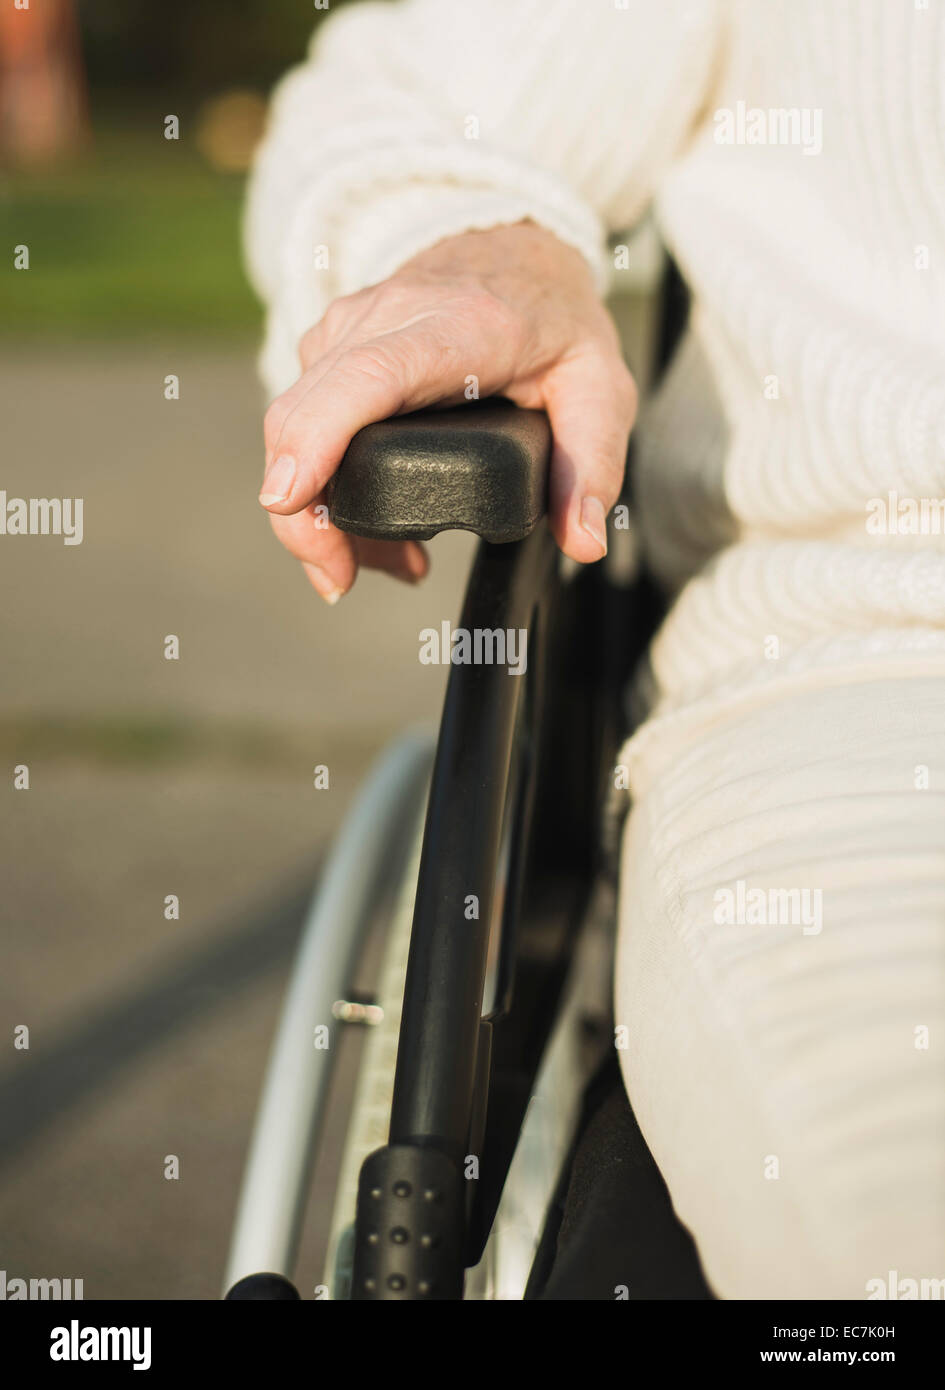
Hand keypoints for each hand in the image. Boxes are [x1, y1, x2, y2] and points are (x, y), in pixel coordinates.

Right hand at [259, 221, 636, 601]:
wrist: (518, 244)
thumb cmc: (556, 317)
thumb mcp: (600, 385)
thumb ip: (594, 463)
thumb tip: (583, 541)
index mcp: (456, 327)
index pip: (364, 379)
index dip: (317, 439)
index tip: (289, 499)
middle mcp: (385, 317)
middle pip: (304, 415)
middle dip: (304, 516)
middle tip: (341, 581)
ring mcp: (347, 326)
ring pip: (294, 426)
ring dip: (316, 508)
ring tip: (385, 560)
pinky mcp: (328, 344)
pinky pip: (302, 418)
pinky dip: (319, 478)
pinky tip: (368, 520)